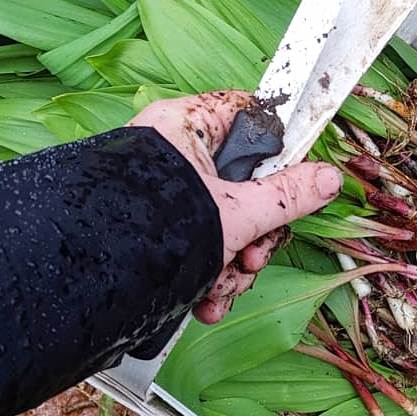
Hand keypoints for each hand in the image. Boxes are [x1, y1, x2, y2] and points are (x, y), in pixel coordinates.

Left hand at [130, 91, 340, 324]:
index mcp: (186, 126)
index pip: (249, 116)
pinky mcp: (152, 231)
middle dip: (255, 233)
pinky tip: (207, 300)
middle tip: (254, 254)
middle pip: (243, 183)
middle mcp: (172, 155)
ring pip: (223, 222)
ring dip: (233, 264)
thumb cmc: (146, 232)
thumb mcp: (235, 213)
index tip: (298, 177)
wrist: (90, 285)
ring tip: (223, 286)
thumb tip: (326, 177)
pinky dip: (207, 276)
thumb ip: (287, 195)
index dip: (278, 146)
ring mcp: (161, 196)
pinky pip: (197, 245)